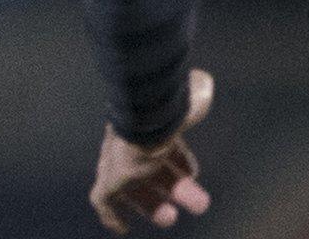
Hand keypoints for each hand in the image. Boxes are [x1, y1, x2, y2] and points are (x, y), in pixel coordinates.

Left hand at [90, 69, 214, 233]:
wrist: (142, 124)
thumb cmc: (166, 117)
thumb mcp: (184, 108)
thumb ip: (195, 100)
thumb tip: (204, 84)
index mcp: (148, 127)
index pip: (162, 146)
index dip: (178, 159)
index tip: (193, 172)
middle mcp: (131, 144)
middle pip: (152, 170)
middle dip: (175, 188)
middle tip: (197, 202)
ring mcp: (118, 162)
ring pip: (137, 188)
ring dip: (156, 205)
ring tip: (172, 219)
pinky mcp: (107, 181)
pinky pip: (104, 202)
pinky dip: (112, 217)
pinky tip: (121, 229)